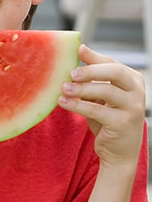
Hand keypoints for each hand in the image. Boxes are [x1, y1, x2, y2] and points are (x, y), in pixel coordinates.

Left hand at [59, 45, 145, 167]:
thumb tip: (79, 50)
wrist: (117, 151)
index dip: (94, 57)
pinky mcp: (123, 123)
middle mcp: (137, 91)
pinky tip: (63, 102)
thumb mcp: (100, 96)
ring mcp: (133, 107)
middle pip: (115, 72)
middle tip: (71, 73)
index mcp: (133, 80)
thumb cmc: (107, 119)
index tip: (76, 51)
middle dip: (91, 70)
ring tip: (63, 88)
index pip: (112, 62)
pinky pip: (98, 110)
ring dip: (82, 89)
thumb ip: (92, 77)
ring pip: (107, 90)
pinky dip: (78, 105)